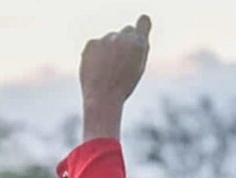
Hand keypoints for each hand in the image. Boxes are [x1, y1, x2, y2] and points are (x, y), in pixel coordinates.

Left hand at [79, 15, 150, 139]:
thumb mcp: (138, 68)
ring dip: (110, 48)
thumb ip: (139, 49)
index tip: (139, 32)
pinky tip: (97, 68)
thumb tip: (136, 34)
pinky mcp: (91, 43)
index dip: (142, 26)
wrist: (102, 98)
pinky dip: (96, 53)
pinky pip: (96, 44)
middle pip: (127, 30)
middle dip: (125, 41)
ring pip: (110, 38)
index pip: (144, 21)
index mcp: (139, 44)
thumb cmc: (123, 87)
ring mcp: (106, 39)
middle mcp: (122, 37)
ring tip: (108, 70)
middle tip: (122, 61)